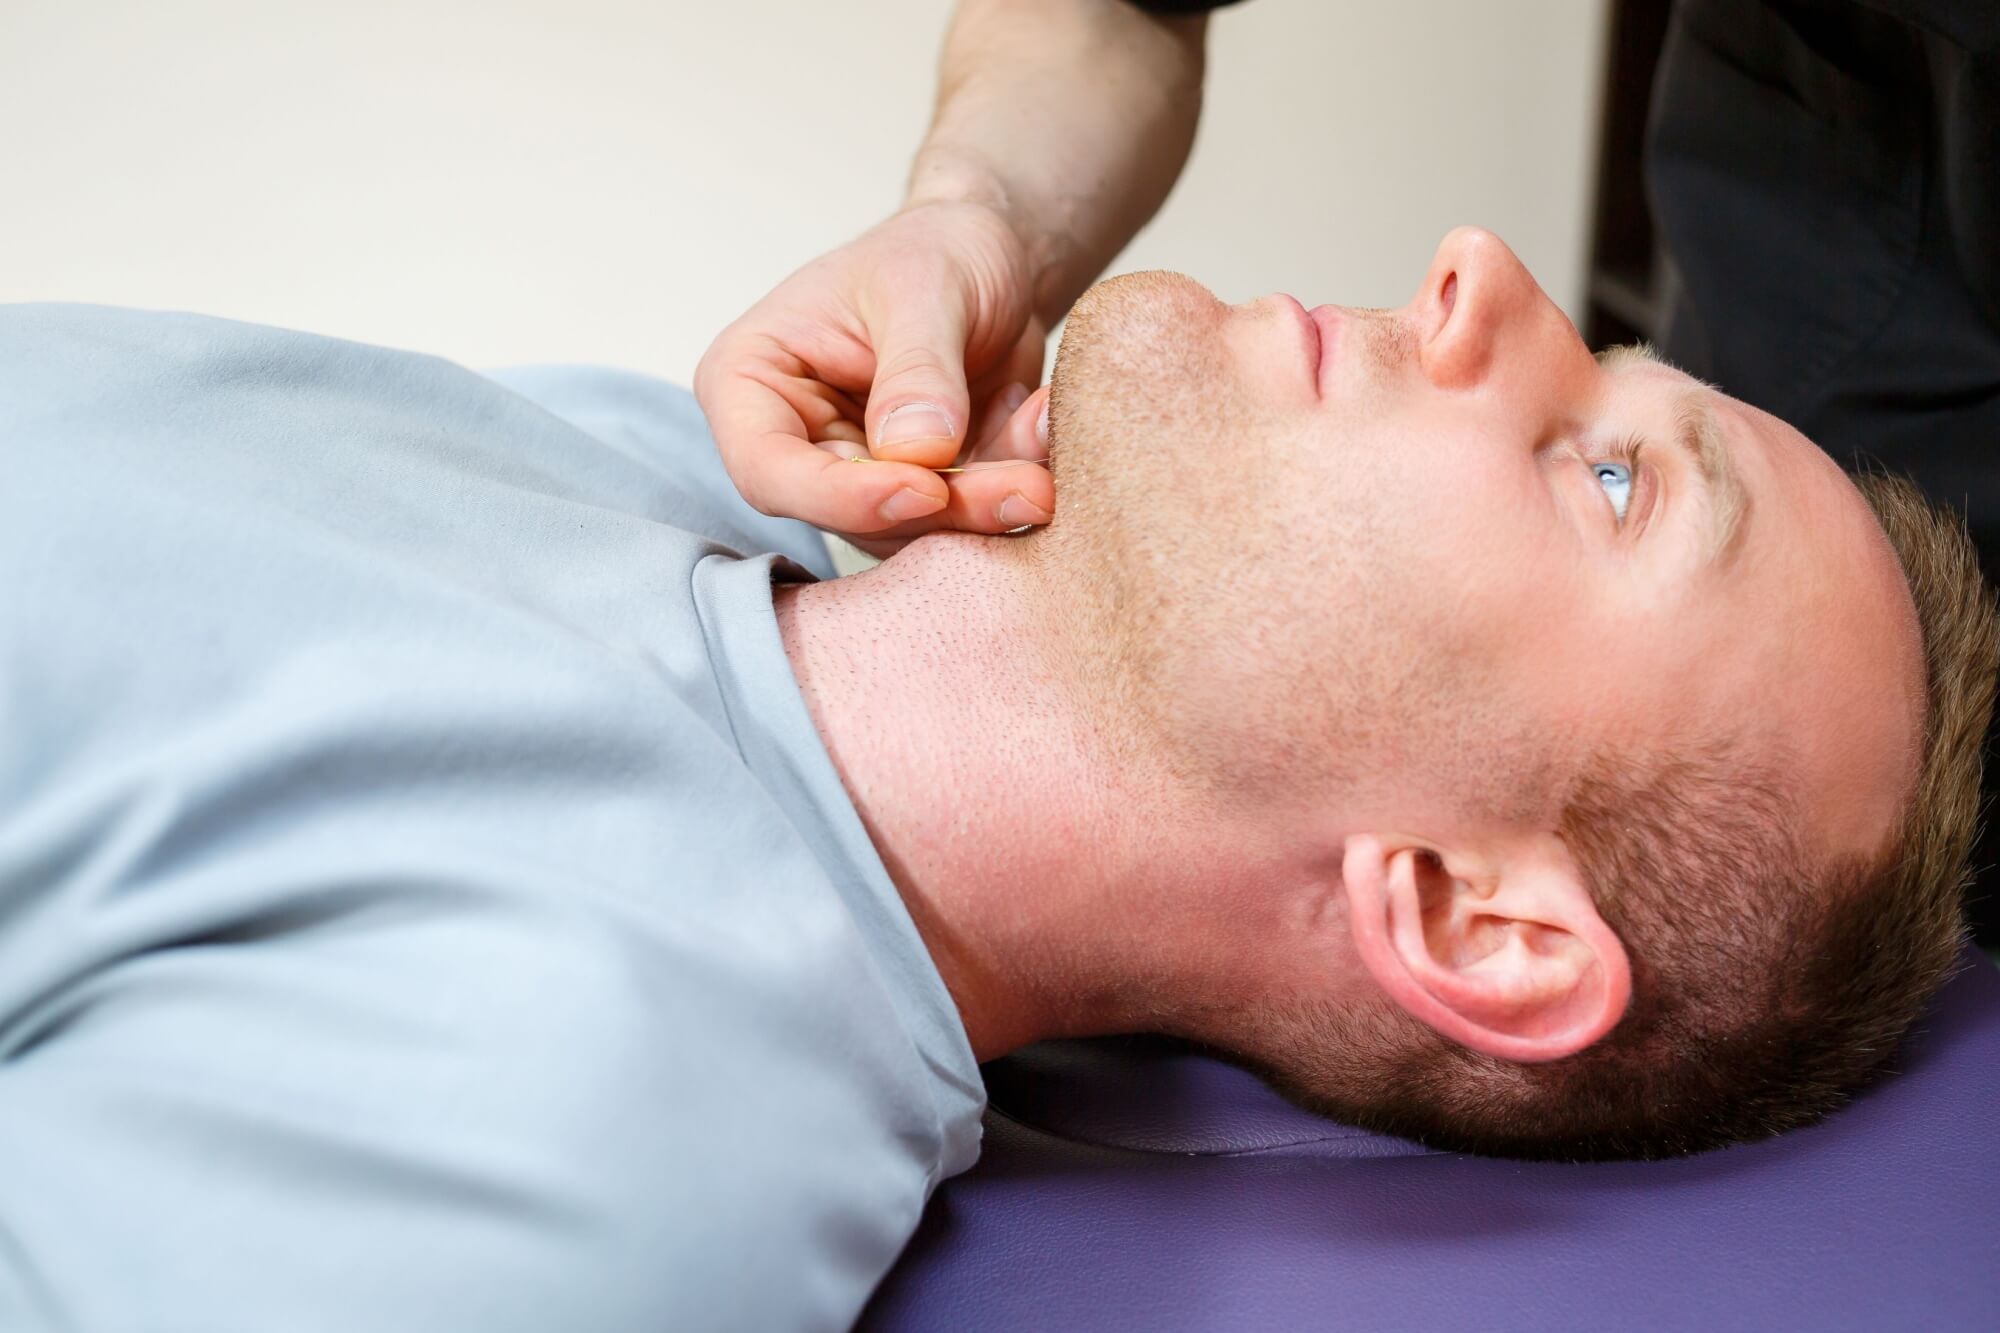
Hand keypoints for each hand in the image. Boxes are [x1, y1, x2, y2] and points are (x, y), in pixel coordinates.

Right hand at [695, 202, 1056, 559]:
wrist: (992, 257)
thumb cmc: (936, 249)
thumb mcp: (925, 285)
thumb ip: (918, 368)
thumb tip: (916, 454)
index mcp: (751, 382)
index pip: (769, 470)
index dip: (842, 497)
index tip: (927, 486)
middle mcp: (793, 442)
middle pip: (848, 515)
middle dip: (943, 508)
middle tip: (1027, 488)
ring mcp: (855, 476)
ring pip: (911, 530)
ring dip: (987, 503)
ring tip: (1043, 444)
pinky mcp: (916, 494)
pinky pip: (961, 518)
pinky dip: (1009, 482)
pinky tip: (1040, 423)